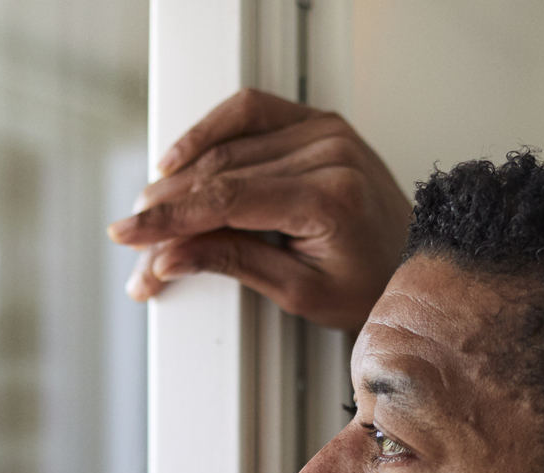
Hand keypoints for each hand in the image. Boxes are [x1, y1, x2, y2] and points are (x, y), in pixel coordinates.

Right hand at [106, 89, 410, 334]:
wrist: (412, 260)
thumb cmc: (368, 282)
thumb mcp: (300, 291)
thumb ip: (234, 264)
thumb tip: (171, 257)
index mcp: (328, 198)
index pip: (227, 198)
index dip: (171, 217)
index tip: (131, 234)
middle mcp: (328, 153)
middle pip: (221, 170)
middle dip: (170, 208)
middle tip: (136, 240)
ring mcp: (324, 131)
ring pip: (229, 142)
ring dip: (181, 174)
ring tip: (152, 206)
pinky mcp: (318, 122)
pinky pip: (252, 111)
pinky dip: (210, 130)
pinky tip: (182, 156)